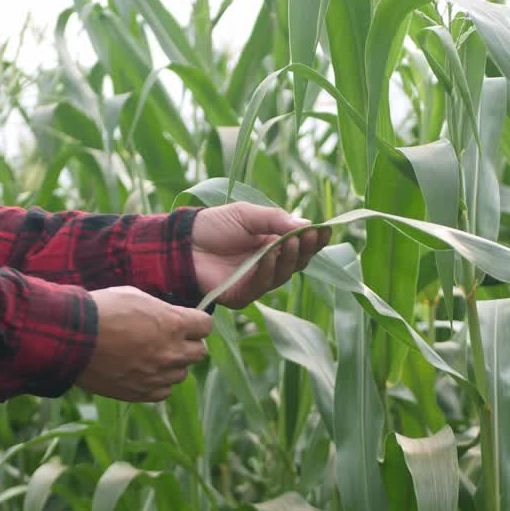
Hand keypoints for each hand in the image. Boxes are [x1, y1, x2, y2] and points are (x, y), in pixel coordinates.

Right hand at [77, 286, 211, 401]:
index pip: (206, 326)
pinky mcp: (141, 392)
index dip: (196, 322)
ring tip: (151, 355)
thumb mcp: (135, 296)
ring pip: (182, 374)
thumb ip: (161, 309)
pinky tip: (144, 371)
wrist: (71, 338)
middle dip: (188, 344)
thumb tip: (169, 315)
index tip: (186, 321)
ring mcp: (157, 375)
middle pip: (199, 353)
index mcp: (174, 324)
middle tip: (170, 339)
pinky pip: (164, 392)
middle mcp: (171, 352)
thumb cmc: (101, 310)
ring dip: (172, 365)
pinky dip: (158, 382)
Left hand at [192, 203, 331, 307]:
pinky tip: (269, 255)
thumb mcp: (248, 215)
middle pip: (298, 261)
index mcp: (272, 244)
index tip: (326, 229)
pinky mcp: (243, 295)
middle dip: (306, 248)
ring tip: (289, 241)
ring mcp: (256, 281)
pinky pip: (262, 285)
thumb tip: (308, 225)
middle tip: (310, 235)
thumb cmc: (214, 226)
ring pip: (283, 274)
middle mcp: (268, 264)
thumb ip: (276, 220)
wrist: (183, 242)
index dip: (315, 239)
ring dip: (288, 257)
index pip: (301, 244)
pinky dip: (268, 269)